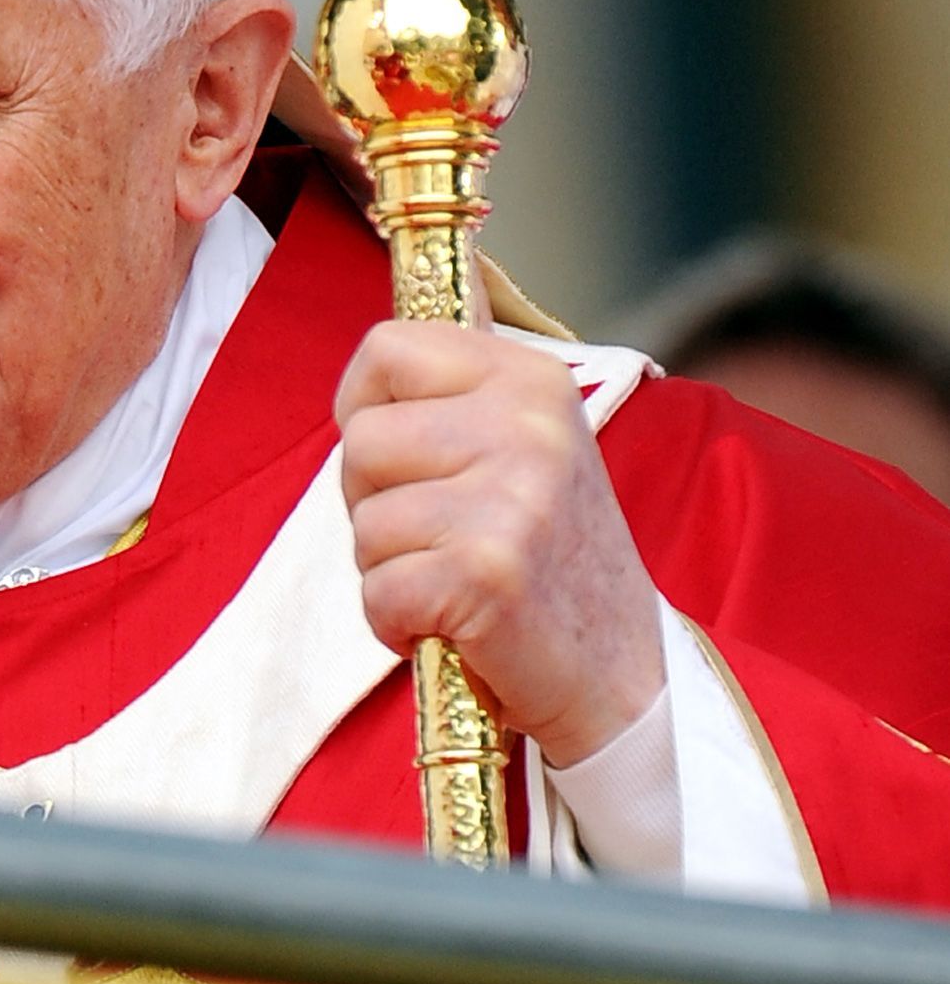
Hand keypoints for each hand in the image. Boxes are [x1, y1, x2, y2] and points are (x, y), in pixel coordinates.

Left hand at [335, 320, 663, 772]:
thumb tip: (396, 308)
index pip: (383, 347)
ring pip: (363, 525)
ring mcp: (511, 497)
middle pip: (359, 443)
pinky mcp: (488, 573)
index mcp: (530, 379)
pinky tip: (457, 626)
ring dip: (391, 571)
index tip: (402, 459)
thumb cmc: (551, 563)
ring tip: (459, 583)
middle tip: (444, 539)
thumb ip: (459, 388)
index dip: (364, 409)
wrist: (624, 675)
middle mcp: (526, 425)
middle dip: (374, 505)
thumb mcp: (525, 447)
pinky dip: (397, 625)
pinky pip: (378, 593)